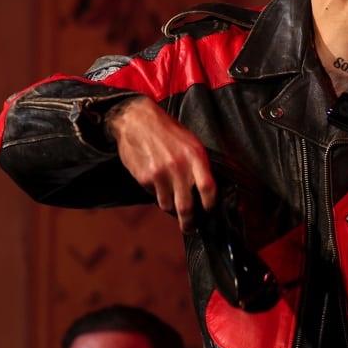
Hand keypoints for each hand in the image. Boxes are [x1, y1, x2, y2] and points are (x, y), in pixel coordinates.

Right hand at [106, 96, 215, 231]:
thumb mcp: (191, 142)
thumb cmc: (167, 131)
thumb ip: (199, 166)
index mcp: (195, 156)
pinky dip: (156, 193)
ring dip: (170, 205)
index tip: (209, 211)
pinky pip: (153, 195)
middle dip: (189, 222)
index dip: (210, 205)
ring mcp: (160, 174)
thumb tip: (206, 191)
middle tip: (189, 226)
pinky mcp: (145, 178)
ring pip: (168, 205)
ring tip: (170, 196)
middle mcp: (179, 166)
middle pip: (187, 206)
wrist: (137, 120)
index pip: (208, 189)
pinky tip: (156, 179)